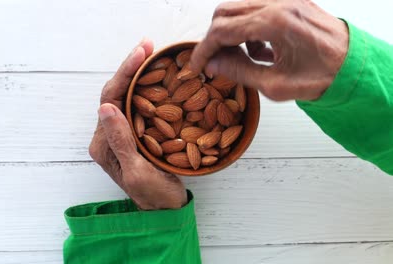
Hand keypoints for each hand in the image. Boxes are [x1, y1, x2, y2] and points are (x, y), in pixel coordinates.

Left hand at [89, 40, 186, 209]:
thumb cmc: (153, 196)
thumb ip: (121, 141)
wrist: (163, 210)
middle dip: (130, 67)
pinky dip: (145, 86)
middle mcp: (107, 134)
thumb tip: (106, 107)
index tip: (142, 54)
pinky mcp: (133, 133)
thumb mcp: (137, 172)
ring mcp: (120, 133)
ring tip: (151, 53)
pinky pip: (136, 104)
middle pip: (115, 93)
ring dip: (137, 74)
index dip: (125, 74)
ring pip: (125, 96)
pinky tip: (155, 75)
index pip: (110, 99)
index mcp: (103, 143)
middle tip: (148, 45)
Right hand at [190, 0, 348, 100]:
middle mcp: (279, 3)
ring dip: (230, 33)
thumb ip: (239, 72)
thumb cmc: (323, 75)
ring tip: (243, 59)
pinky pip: (253, 8)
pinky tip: (259, 49)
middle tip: (214, 63)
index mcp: (276, 22)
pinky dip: (246, 28)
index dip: (203, 50)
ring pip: (236, 8)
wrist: (352, 64)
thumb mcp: (276, 85)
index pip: (222, 30)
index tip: (197, 66)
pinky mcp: (287, 1)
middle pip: (224, 13)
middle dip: (213, 40)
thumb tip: (213, 64)